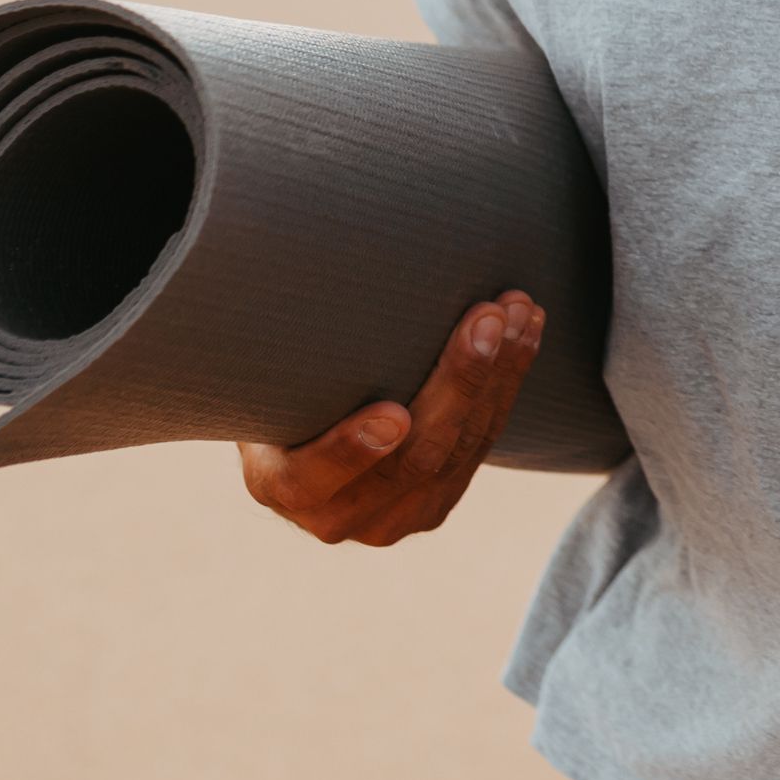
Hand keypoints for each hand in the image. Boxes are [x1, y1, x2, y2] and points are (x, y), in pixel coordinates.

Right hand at [237, 293, 540, 546]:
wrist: (297, 435)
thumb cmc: (273, 386)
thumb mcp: (262, 376)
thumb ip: (279, 355)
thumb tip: (254, 262)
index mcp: (280, 486)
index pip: (311, 477)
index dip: (351, 450)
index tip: (394, 414)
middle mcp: (337, 516)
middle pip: (412, 459)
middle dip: (459, 383)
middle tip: (488, 319)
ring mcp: (394, 517)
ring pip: (460, 450)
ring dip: (498, 375)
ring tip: (518, 311)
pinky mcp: (435, 502)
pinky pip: (480, 445)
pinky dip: (507, 385)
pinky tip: (525, 334)